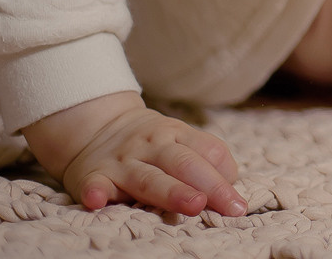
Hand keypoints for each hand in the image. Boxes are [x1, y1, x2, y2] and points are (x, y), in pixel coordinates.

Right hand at [20, 90, 245, 215]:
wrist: (98, 126)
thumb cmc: (150, 144)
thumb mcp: (178, 140)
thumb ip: (203, 160)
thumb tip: (230, 190)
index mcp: (177, 134)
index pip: (208, 150)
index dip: (225, 174)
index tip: (237, 201)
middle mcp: (152, 145)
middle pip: (184, 164)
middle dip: (209, 185)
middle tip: (230, 206)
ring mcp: (122, 160)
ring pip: (149, 179)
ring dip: (172, 192)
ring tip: (193, 205)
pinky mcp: (93, 176)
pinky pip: (95, 184)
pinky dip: (96, 193)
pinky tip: (98, 201)